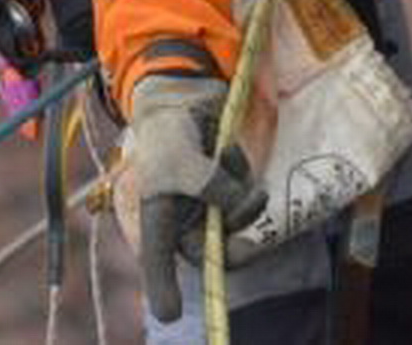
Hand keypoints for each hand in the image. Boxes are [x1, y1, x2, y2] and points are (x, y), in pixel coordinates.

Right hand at [128, 73, 266, 322]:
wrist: (182, 94)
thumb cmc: (167, 130)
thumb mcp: (178, 159)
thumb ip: (208, 185)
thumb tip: (236, 205)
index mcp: (155, 218)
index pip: (158, 261)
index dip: (162, 289)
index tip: (169, 315)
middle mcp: (181, 220)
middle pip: (213, 249)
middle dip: (237, 231)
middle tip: (256, 199)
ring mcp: (206, 207)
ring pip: (235, 221)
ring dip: (243, 197)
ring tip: (231, 161)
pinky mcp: (228, 190)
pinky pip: (245, 194)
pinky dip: (242, 174)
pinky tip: (226, 150)